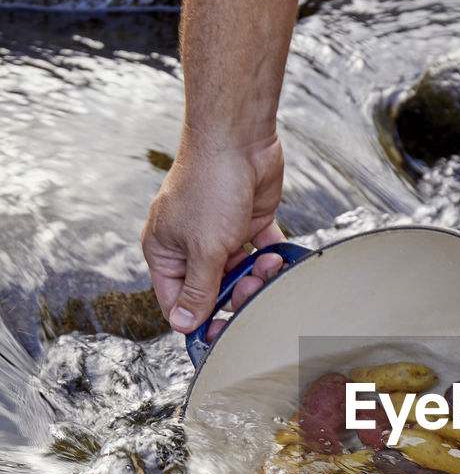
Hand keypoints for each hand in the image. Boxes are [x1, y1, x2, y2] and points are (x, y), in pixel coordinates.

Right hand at [141, 131, 286, 335]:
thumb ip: (198, 289)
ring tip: (267, 264)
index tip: (221, 333)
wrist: (239, 139)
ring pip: (240, 274)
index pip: (176, 301)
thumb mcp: (203, 248)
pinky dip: (272, 258)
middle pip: (213, 291)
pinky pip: (261, 252)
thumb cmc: (210, 186)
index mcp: (165, 251)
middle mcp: (190, 245)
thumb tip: (184, 324)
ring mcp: (220, 234)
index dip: (198, 320)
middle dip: (235, 295)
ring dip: (257, 276)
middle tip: (251, 287)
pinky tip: (280, 258)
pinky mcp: (248, 223)